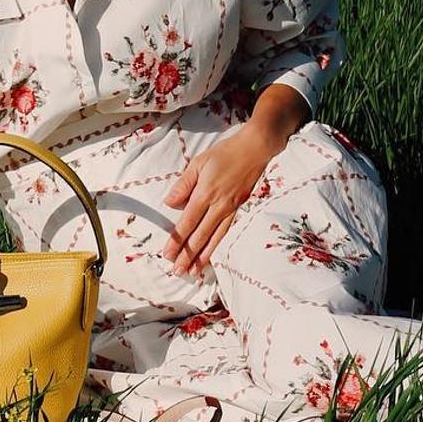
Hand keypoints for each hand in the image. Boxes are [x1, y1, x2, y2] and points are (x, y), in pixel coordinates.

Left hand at [162, 116, 295, 277]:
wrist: (255, 149)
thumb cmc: (225, 153)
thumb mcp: (198, 163)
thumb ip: (183, 184)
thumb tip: (168, 203)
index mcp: (205, 193)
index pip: (187, 222)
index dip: (177, 240)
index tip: (167, 254)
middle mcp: (218, 206)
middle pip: (200, 236)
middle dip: (187, 255)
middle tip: (177, 272)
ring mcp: (230, 209)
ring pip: (214, 238)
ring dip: (203, 256)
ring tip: (193, 271)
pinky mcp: (239, 209)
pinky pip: (226, 232)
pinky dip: (217, 245)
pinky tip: (212, 254)